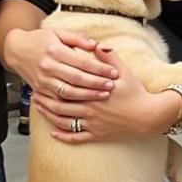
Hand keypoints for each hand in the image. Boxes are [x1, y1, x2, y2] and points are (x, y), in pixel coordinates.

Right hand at [2, 26, 117, 100]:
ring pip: (68, 93)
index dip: (99, 68)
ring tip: (103, 95)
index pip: (82, 62)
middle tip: (112, 86)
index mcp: (54, 50)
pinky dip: (72, 104)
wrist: (16, 50)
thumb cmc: (40, 39)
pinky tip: (85, 104)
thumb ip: (78, 38)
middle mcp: (48, 66)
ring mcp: (43, 80)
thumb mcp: (58, 32)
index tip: (113, 72)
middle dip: (96, 84)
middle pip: (77, 79)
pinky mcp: (40, 90)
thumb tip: (96, 44)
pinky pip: (57, 101)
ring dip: (87, 96)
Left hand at [32, 45, 172, 143]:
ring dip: (49, 115)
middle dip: (45, 100)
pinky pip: (75, 137)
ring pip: (64, 121)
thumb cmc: (136, 93)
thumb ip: (108, 57)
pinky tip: (53, 133)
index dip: (52, 83)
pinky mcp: (96, 136)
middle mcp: (89, 110)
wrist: (148, 116)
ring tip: (39, 109)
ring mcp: (92, 125)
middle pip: (60, 105)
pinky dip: (63, 136)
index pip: (66, 88)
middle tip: (34, 94)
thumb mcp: (123, 71)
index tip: (42, 78)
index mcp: (92, 93)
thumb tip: (96, 44)